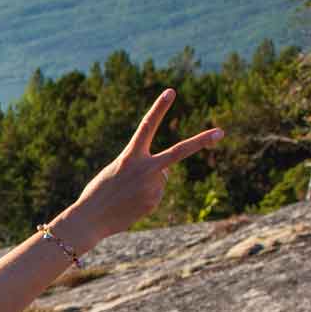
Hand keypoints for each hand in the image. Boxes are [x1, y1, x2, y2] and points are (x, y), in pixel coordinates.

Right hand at [71, 89, 221, 240]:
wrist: (89, 219)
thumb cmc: (98, 193)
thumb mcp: (116, 172)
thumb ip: (141, 167)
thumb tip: (166, 174)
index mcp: (130, 156)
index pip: (147, 126)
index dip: (159, 108)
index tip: (171, 92)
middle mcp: (144, 168)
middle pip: (179, 151)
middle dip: (201, 141)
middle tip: (221, 132)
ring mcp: (152, 186)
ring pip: (160, 179)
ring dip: (147, 185)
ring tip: (126, 195)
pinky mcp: (154, 202)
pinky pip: (156, 195)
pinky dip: (145, 199)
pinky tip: (130, 205)